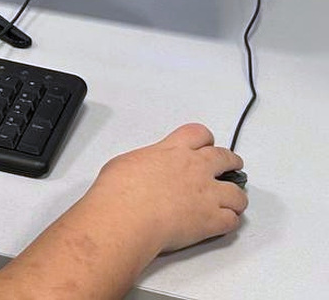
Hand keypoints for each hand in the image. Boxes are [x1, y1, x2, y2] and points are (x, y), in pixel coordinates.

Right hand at [84, 122, 246, 253]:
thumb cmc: (119, 191)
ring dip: (235, 197)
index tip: (205, 145)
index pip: (199, 134)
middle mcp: (195, 168)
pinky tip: (223, 222)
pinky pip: (233, 220)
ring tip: (232, 201)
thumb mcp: (125, 162)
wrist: (127, 215)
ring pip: (237, 193)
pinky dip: (230, 221)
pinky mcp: (212, 220)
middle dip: (231, 162)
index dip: (205, 140)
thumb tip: (143, 170)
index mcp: (173, 150)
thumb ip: (145, 162)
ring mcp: (207, 194)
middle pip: (226, 158)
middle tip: (231, 166)